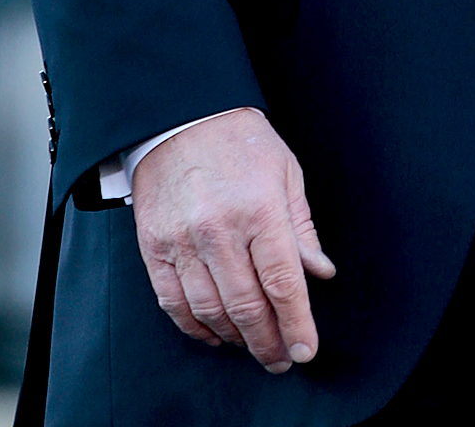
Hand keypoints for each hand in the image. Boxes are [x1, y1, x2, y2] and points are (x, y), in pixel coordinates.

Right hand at [131, 107, 335, 372]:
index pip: (282, 283)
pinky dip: (195, 326)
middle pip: (247, 306)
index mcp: (259, 208)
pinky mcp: (154, 246)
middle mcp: (219, 229)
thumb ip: (302, 228)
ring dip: (235, 338)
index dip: (297, 324)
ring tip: (252, 345)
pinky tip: (215, 332)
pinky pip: (173, 302)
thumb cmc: (242, 141)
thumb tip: (320, 273)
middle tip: (280, 359)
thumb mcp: (286, 172)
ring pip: (210, 311)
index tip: (305, 351)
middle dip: (269, 342)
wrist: (181, 116)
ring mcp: (182, 240)